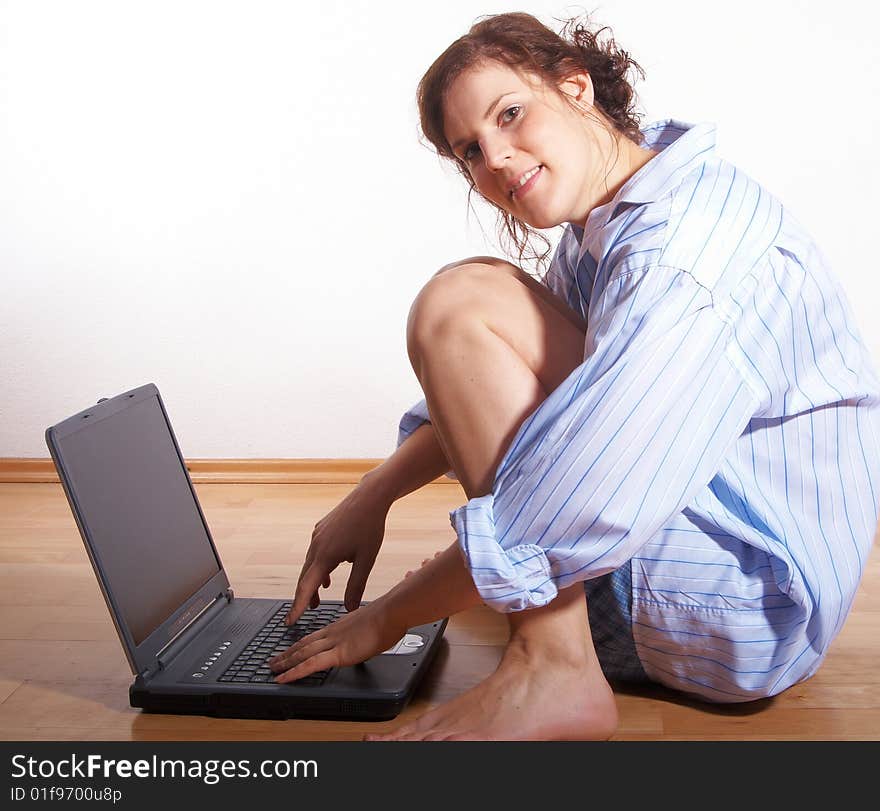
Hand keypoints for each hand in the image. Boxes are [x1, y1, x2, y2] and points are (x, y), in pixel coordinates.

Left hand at [270, 598, 405, 682]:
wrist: (392, 613)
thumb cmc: (388, 618)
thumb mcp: (372, 626)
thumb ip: (364, 633)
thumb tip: (368, 638)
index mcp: (340, 626)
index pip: (315, 637)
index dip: (301, 644)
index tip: (292, 650)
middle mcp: (333, 633)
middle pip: (304, 644)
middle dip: (288, 653)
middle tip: (274, 661)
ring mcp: (334, 642)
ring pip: (302, 653)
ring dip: (285, 662)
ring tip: (273, 669)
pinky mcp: (339, 653)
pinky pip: (311, 665)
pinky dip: (294, 672)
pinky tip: (284, 678)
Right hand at [286, 477, 390, 624]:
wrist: (369, 497)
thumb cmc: (370, 527)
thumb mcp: (366, 560)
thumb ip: (356, 586)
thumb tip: (350, 608)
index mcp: (325, 556)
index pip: (307, 588)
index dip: (297, 606)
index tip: (289, 621)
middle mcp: (316, 545)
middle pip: (305, 577)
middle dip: (305, 596)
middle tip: (305, 613)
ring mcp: (317, 536)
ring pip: (310, 564)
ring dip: (313, 581)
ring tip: (320, 596)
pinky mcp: (321, 529)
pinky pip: (315, 552)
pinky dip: (318, 566)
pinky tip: (328, 572)